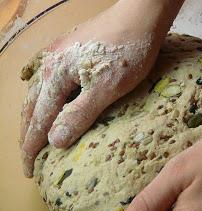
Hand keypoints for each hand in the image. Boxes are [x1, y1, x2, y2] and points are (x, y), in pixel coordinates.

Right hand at [20, 0, 183, 176]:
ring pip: (37, 93)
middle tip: (28, 158)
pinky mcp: (69, 50)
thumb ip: (79, 114)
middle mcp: (50, 65)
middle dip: (28, 135)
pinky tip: (46, 100)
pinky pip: (47, 80)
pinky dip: (43, 98)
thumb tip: (54, 141)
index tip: (29, 169)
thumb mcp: (106, 89)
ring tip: (33, 136)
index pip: (39, 120)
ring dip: (33, 117)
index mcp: (55, 77)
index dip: (32, 147)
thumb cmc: (127, 52)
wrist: (139, 17)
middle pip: (31, 107)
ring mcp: (58, 55)